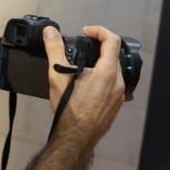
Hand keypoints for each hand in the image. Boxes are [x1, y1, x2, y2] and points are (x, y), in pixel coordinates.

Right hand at [44, 24, 126, 138]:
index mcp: (108, 72)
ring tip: (83, 68)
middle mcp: (118, 83)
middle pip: (114, 56)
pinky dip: (103, 80)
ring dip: (101, 65)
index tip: (86, 33)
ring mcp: (119, 96)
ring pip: (114, 72)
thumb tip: (51, 33)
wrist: (76, 138)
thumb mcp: (58, 76)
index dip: (99, 31)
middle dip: (99, 48)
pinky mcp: (116, 106)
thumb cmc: (69, 111)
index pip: (112, 40)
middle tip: (83, 49)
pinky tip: (87, 86)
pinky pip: (113, 86)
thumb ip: (55, 50)